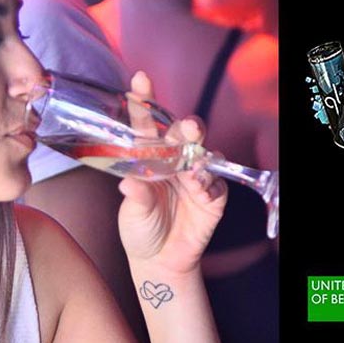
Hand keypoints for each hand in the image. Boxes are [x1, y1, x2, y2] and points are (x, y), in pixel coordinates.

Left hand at [118, 72, 226, 272]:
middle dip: (185, 126)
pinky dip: (208, 183)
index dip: (144, 102)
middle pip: (181, 135)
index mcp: (148, 158)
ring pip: (202, 155)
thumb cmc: (140, 230)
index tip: (139, 81)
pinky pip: (215, 184)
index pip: (146, 125)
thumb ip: (135, 198)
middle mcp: (173, 162)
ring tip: (193, 156)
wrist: (159, 261)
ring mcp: (195, 177)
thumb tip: (128, 184)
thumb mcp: (132, 214)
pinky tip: (200, 185)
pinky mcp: (212, 197)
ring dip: (200, 151)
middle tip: (187, 126)